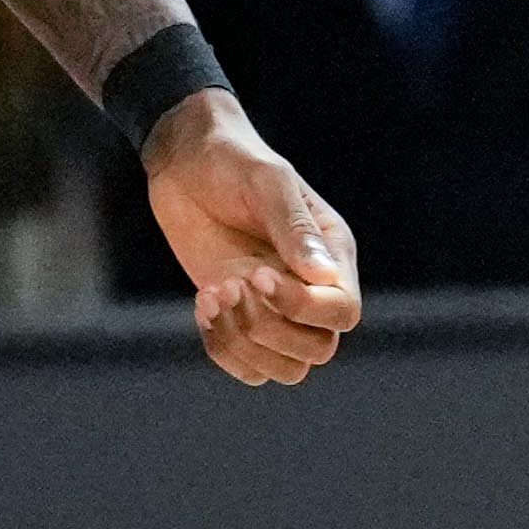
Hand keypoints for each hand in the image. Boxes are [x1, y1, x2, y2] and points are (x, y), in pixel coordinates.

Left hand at [141, 95, 360, 390]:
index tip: (256, 274)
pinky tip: (202, 303)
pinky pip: (248, 366)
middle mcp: (310, 289)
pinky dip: (222, 348)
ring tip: (212, 295)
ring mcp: (274, 308)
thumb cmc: (233, 161)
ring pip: (285, 368)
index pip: (343, 312)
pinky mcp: (240, 316)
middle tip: (230, 283)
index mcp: (332, 255)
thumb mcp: (266, 183)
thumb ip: (294, 228)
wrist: (185, 159)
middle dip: (268, 328)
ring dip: (243, 343)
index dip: (302, 308)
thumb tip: (325, 275)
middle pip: (317, 349)